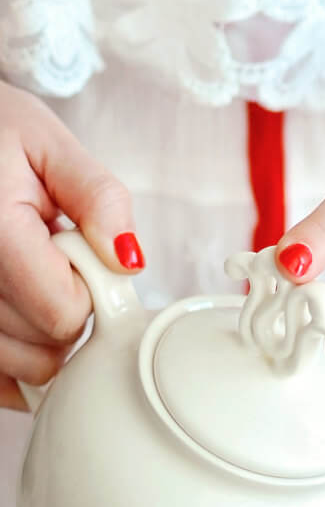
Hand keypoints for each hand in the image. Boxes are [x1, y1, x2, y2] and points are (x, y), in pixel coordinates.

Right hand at [0, 84, 141, 408]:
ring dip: (37, 337)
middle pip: (44, 347)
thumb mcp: (46, 138)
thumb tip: (129, 259)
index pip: (64, 313)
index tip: (76, 250)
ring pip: (18, 368)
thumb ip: (96, 196)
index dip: (88, 288)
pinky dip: (14, 363)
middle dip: (64, 310)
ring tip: (25, 277)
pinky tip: (22, 323)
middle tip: (48, 259)